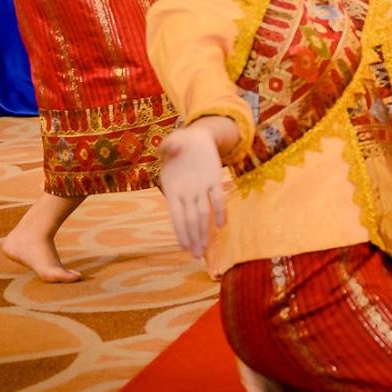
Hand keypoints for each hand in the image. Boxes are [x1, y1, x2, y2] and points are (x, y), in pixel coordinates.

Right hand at [159, 124, 228, 257]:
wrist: (195, 136)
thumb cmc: (179, 143)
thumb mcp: (171, 142)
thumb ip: (169, 146)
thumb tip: (171, 148)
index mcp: (173, 188)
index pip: (176, 215)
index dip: (180, 231)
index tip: (183, 246)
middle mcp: (187, 192)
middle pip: (190, 219)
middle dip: (193, 238)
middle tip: (196, 256)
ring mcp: (201, 187)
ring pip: (203, 213)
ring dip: (204, 231)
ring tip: (204, 250)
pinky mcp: (214, 179)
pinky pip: (218, 198)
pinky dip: (221, 211)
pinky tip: (222, 226)